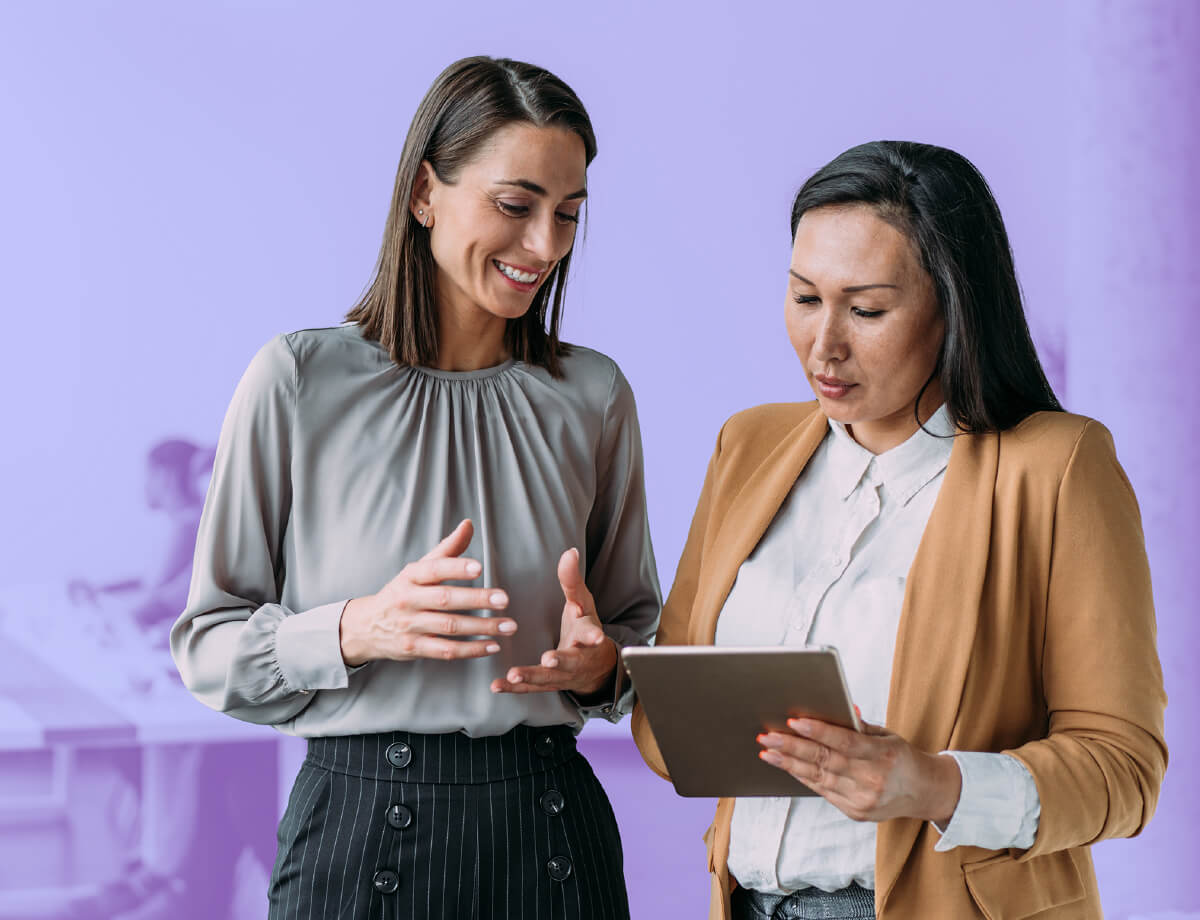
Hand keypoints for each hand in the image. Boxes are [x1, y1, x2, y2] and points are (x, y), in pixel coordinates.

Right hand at [339, 520, 516, 665]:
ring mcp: (410, 626)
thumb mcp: (418, 569)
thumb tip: (468, 524)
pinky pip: (446, 650)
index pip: (434, 569)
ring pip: (450, 626)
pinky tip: (492, 646)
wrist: (366, 626)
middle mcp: (408, 600)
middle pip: (445, 599)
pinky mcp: (413, 648)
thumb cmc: (401, 593)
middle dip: (477, 599)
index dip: (456, 568)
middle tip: (504, 599)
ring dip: (482, 627)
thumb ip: (446, 549)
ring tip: (508, 626)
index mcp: (410, 576)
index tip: (480, 567)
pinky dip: (471, 650)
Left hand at [490, 547, 616, 696]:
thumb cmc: (585, 627)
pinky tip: (496, 685)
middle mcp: (578, 659)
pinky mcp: (547, 685)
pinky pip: (530, 689)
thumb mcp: (583, 602)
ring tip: (514, 674)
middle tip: (549, 660)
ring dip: (531, 677)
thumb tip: (570, 551)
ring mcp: (563, 675)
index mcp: (588, 635)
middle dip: (561, 661)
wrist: (595, 667)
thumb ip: (573, 580)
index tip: (595, 636)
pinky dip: (513, 688)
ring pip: (548, 679)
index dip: (593, 635)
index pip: (592, 633)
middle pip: (571, 661)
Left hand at [758, 718, 961, 824]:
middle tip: (767, 736)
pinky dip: (802, 776)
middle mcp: (873, 780)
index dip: (819, 731)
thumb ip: (858, 726)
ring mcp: (863, 799)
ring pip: (819, 778)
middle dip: (792, 747)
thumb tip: (835, 708)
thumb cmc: (902, 757)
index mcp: (883, 755)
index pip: (845, 742)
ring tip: (768, 751)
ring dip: (789, 763)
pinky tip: (786, 765)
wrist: (924, 793)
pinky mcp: (855, 812)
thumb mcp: (887, 735)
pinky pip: (822, 791)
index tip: (794, 721)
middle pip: (826, 761)